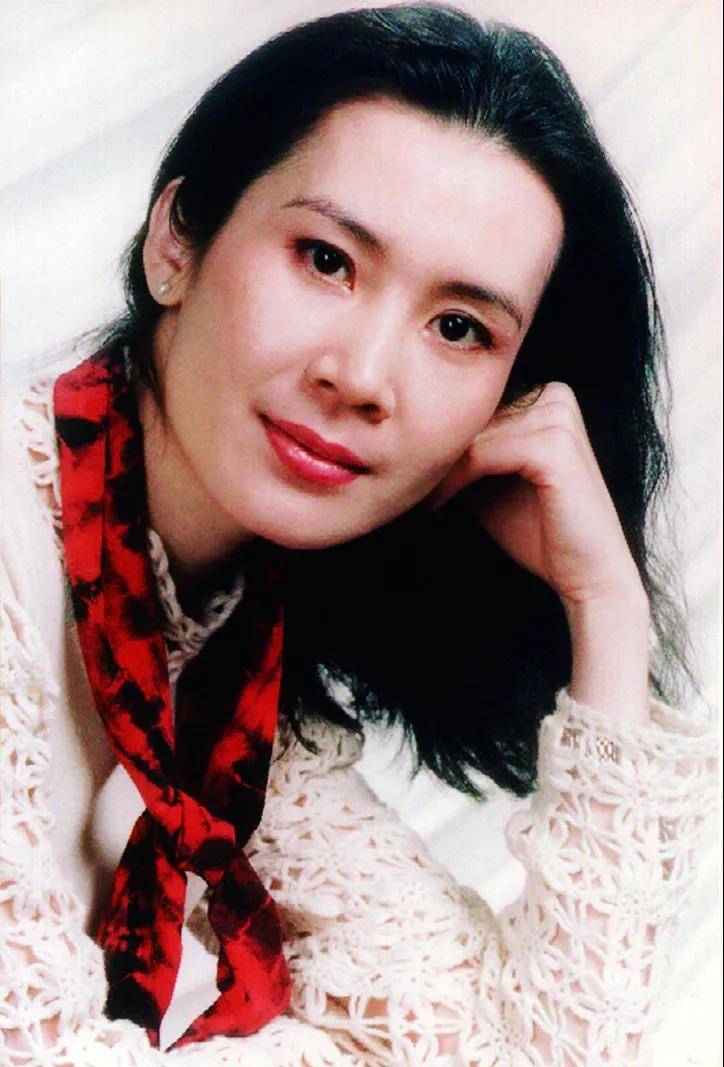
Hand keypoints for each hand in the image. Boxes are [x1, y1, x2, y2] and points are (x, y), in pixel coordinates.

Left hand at [427, 381, 643, 609]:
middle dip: (437, 452)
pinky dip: (455, 479)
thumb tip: (409, 437)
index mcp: (546, 398)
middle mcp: (555, 397)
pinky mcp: (554, 445)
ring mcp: (559, 417)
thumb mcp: (493, 482)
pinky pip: (483, 454)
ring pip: (473, 435)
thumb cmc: (539, 530)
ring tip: (421, 497)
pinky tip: (439, 504)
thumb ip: (467, 454)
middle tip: (407, 485)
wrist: (587, 574)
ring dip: (441, 468)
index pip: (476, 407)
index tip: (409, 473)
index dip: (440, 439)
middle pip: (472, 416)